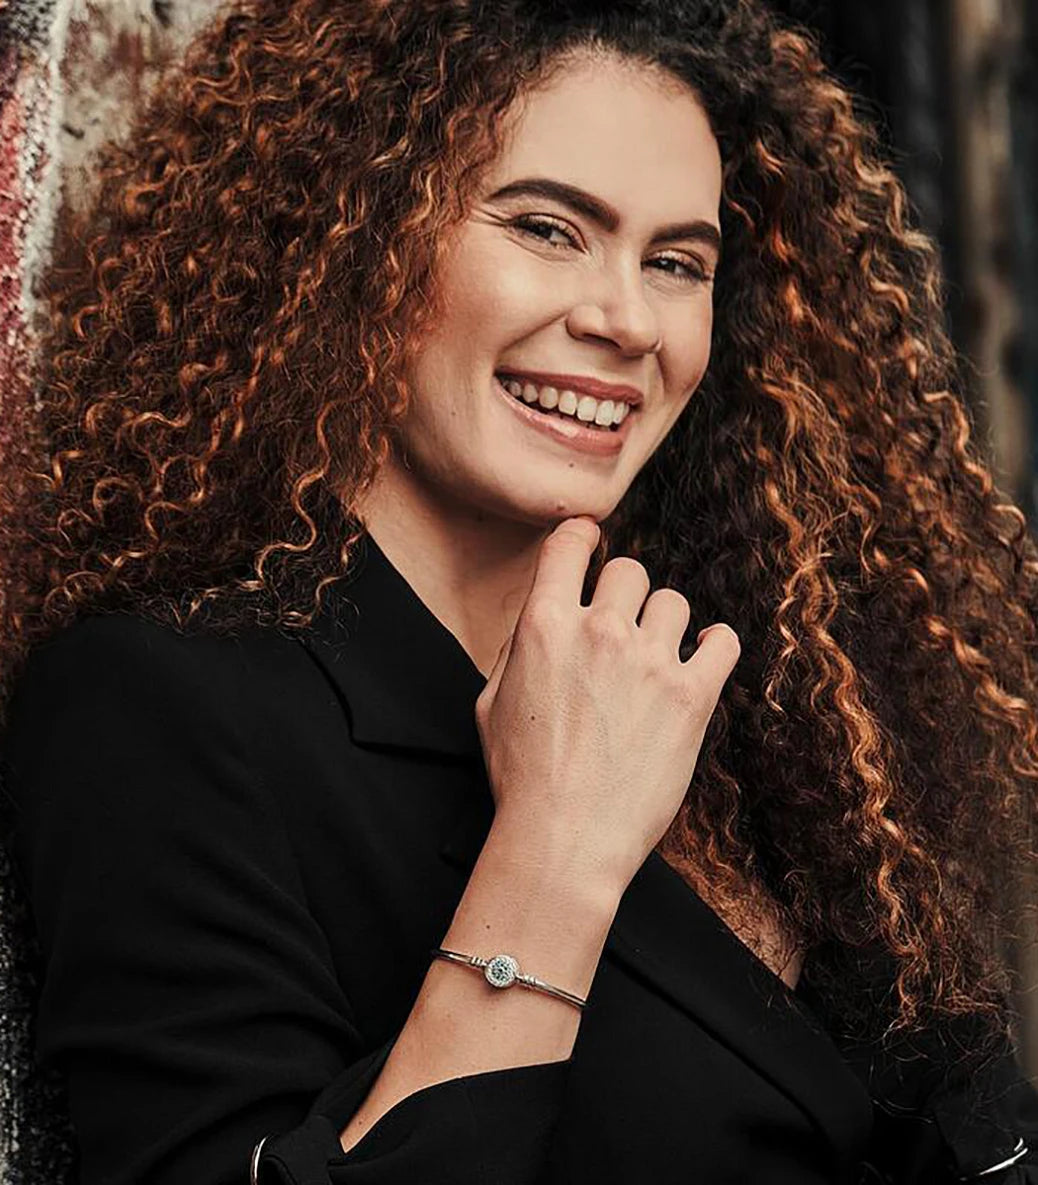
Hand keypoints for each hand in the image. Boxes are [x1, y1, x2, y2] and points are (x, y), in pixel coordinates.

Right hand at [475, 516, 740, 895]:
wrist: (564, 839)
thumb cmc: (521, 777)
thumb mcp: (490, 702)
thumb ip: (517, 647)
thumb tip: (542, 614)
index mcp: (544, 626)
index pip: (570, 543)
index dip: (581, 538)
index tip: (590, 546)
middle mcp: (599, 631)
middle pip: (630, 570)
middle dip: (624, 595)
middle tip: (620, 632)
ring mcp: (650, 662)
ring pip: (674, 603)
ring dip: (664, 626)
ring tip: (655, 662)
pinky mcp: (692, 696)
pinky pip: (722, 641)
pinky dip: (715, 646)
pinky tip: (703, 658)